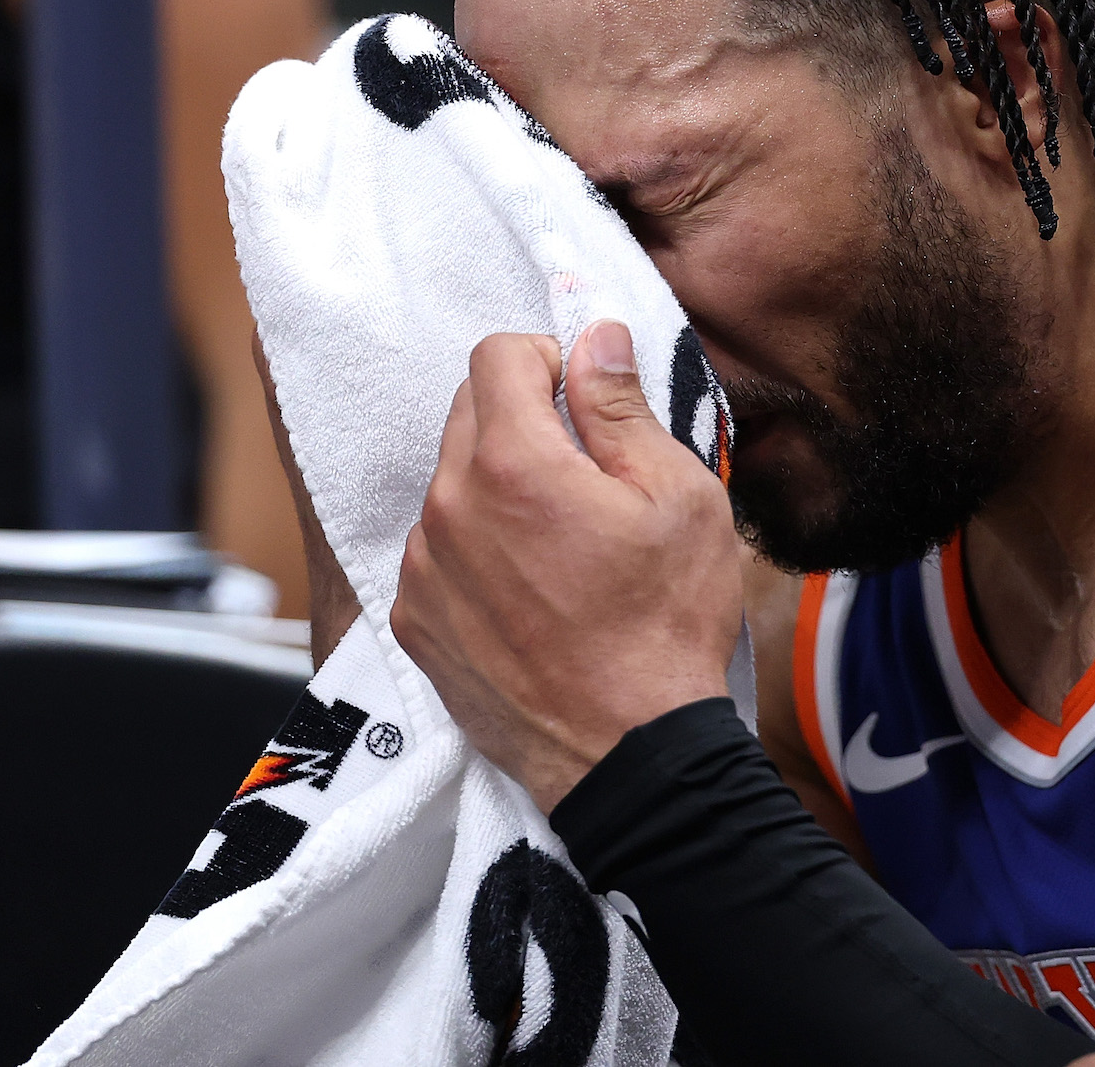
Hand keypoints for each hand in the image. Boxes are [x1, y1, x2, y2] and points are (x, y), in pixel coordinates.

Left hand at [391, 321, 745, 810]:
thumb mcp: (678, 496)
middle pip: (468, 413)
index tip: (584, 400)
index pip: (497, 355)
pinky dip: (475, 552)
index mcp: (512, 462)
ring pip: (452, 485)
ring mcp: (423, 569)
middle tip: (586, 476)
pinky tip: (532, 593)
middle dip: (523, 422)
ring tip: (561, 547)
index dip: (548, 361)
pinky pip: (436, 552)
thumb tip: (593, 337)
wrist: (629, 757)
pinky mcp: (415, 622)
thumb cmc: (665, 627)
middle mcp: (448, 507)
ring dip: (497, 489)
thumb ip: (620, 406)